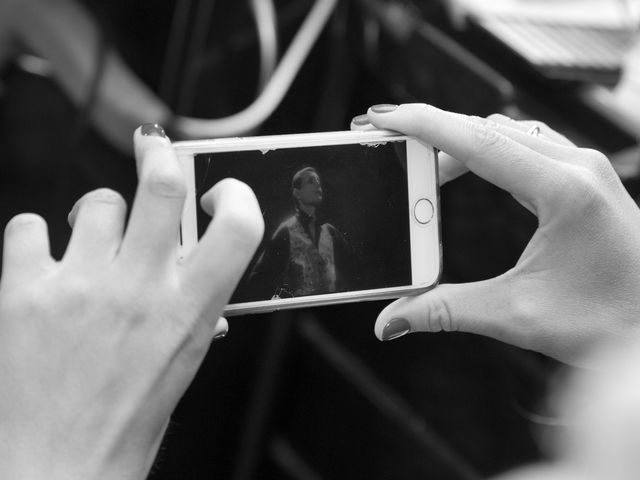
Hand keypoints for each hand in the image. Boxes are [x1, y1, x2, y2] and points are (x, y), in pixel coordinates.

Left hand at [0, 124, 263, 478]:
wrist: (58, 465)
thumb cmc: (129, 413)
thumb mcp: (182, 356)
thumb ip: (193, 300)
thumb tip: (190, 259)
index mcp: (191, 310)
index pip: (240, 226)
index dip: (236, 194)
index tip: (218, 191)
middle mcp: (141, 290)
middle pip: (160, 184)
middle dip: (158, 156)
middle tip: (152, 148)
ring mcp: (82, 288)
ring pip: (96, 205)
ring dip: (97, 219)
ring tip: (91, 252)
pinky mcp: (23, 292)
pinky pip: (28, 227)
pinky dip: (35, 239)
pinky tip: (46, 268)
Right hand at [352, 103, 639, 366]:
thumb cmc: (610, 321)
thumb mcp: (517, 315)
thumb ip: (446, 310)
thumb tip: (394, 318)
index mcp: (564, 191)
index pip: (478, 142)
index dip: (425, 126)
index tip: (386, 118)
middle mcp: (578, 169)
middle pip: (488, 128)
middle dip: (434, 132)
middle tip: (392, 143)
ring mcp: (584, 170)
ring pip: (508, 133)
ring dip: (462, 142)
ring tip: (424, 166)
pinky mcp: (584, 180)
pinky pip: (526, 146)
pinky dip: (488, 151)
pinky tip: (470, 171)